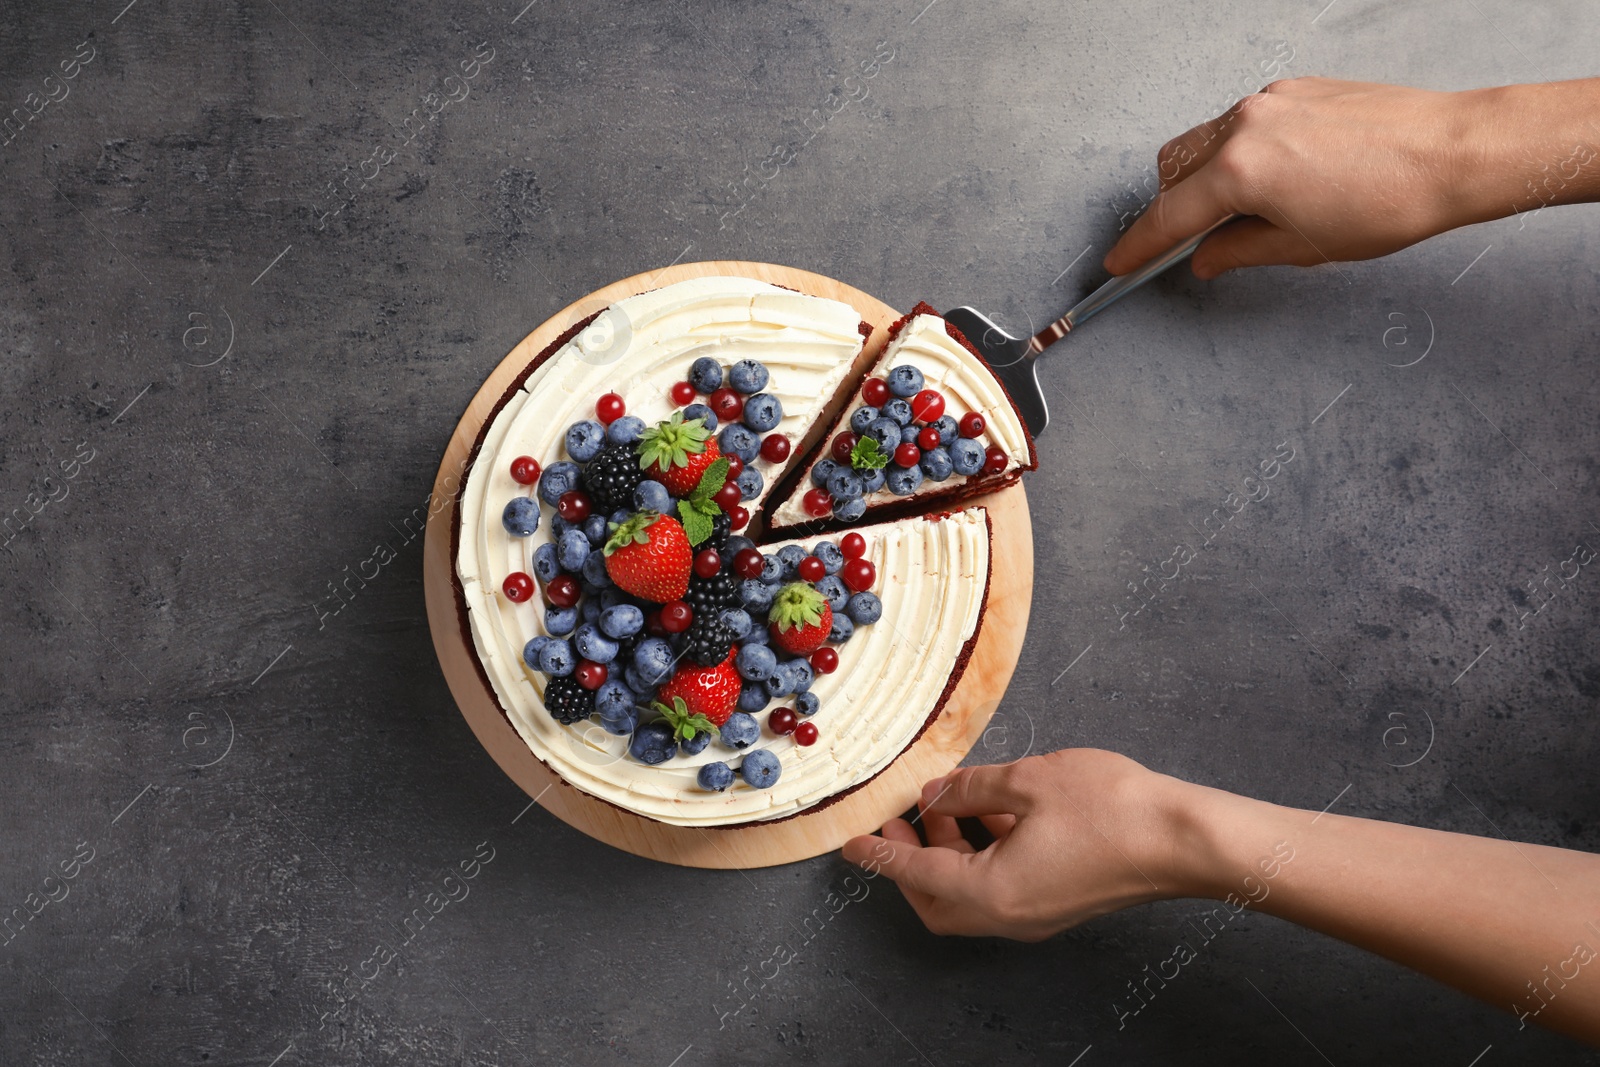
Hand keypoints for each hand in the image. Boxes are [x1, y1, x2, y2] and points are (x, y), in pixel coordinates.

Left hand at [841, 749, 1200, 939]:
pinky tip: (994, 811)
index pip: (917, 874)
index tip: (851, 845)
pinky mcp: (1059, 903)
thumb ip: (969, 790)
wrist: (1183, 839)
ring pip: (971, 894)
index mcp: (993, 892)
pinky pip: (1001, 888)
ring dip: (950, 853)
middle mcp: (1010, 915)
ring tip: (948, 804)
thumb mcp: (1027, 782)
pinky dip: (983, 854)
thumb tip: (934, 796)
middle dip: (911, 861)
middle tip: (900, 820)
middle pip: (938, 902)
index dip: (881, 855)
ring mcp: (1037, 915)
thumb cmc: (1112, 809)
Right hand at [1105, 78, 1489, 278]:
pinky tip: (1278, 179)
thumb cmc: (1390, 200)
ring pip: (1206, 142)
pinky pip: (1244, 124)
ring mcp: (1270, 100)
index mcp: (1239, 171)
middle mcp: (1245, 125)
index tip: (1121, 263)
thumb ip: (1239, 251)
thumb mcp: (1303, 246)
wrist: (1454, 152)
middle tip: (1189, 241)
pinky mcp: (1296, 90)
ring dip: (1206, 178)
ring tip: (1245, 212)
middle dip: (1171, 206)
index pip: (1169, 215)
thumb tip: (1206, 258)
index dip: (1140, 246)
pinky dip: (1241, 154)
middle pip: (1174, 168)